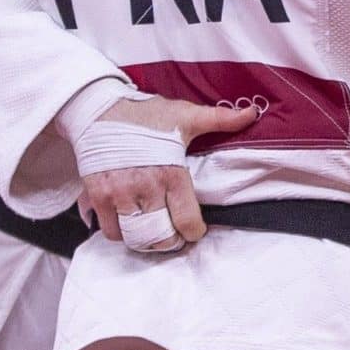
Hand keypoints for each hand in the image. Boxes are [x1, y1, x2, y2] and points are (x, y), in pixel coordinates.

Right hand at [75, 97, 266, 249]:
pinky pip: (112, 231)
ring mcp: (119, 193)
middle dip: (172, 240)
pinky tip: (130, 224)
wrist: (97, 108)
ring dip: (148, 241)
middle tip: (174, 235)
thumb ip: (219, 119)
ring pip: (137, 238)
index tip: (194, 229)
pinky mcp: (98, 196)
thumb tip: (252, 113)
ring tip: (154, 234)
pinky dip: (122, 234)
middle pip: (162, 236)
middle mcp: (145, 186)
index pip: (187, 221)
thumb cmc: (145, 114)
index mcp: (171, 172)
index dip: (194, 232)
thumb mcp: (185, 115)